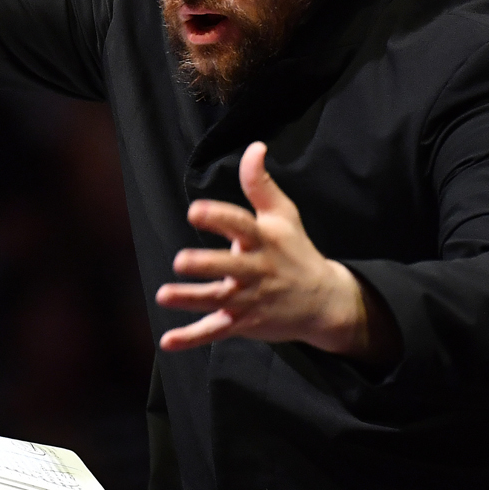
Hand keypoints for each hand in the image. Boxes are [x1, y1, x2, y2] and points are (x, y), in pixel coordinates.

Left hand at [155, 142, 396, 363]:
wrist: (325, 301)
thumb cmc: (296, 251)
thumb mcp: (283, 216)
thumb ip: (261, 184)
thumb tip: (254, 147)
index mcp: (263, 240)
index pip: (240, 226)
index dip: (218, 218)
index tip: (195, 211)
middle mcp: (256, 270)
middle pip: (229, 268)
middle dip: (206, 266)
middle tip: (181, 261)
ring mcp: (250, 299)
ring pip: (217, 300)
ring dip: (190, 300)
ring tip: (163, 296)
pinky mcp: (243, 322)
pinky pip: (215, 331)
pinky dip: (191, 338)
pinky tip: (167, 341)